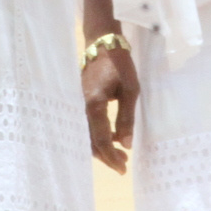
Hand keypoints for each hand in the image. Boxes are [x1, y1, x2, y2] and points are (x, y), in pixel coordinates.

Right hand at [82, 0, 137, 173]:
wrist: (102, 42)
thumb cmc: (119, 64)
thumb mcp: (130, 89)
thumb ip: (126, 118)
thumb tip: (126, 144)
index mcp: (94, 105)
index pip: (100, 140)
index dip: (111, 157)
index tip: (123, 168)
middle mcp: (82, 108)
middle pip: (90, 141)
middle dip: (106, 156)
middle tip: (123, 165)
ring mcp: (80, 104)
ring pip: (87, 134)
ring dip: (102, 146)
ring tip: (120, 152)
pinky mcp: (82, 100)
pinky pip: (87, 124)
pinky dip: (98, 134)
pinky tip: (112, 134)